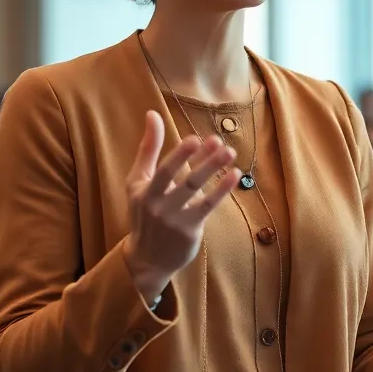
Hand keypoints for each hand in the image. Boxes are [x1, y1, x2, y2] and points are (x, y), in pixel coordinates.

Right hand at [122, 111, 239, 302]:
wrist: (147, 258)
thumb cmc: (144, 212)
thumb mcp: (138, 182)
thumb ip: (148, 149)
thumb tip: (152, 114)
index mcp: (144, 190)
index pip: (163, 170)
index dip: (179, 155)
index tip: (196, 139)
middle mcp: (158, 205)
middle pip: (184, 179)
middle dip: (203, 160)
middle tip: (220, 142)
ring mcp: (174, 219)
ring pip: (197, 191)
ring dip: (214, 170)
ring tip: (230, 153)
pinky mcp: (189, 230)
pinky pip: (208, 207)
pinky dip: (221, 190)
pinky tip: (234, 175)